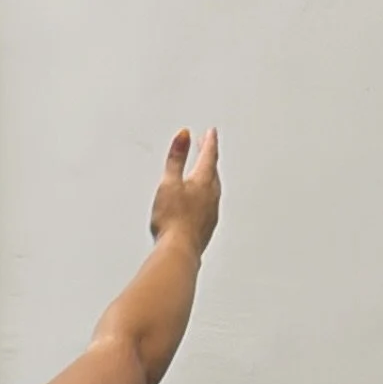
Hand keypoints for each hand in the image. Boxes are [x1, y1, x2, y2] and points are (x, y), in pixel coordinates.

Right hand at [148, 127, 220, 255]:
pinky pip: (210, 203)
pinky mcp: (207, 226)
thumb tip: (183, 135)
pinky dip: (206, 195)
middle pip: (213, 171)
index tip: (211, 132)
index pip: (209, 156)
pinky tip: (200, 200)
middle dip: (209, 157)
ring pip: (213, 187)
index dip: (209, 142)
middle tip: (207, 147)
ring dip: (208, 176)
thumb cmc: (173, 220)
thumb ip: (176, 159)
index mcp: (203, 182)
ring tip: (203, 171)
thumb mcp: (169, 183)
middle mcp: (212, 196)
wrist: (179, 250)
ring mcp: (211, 212)